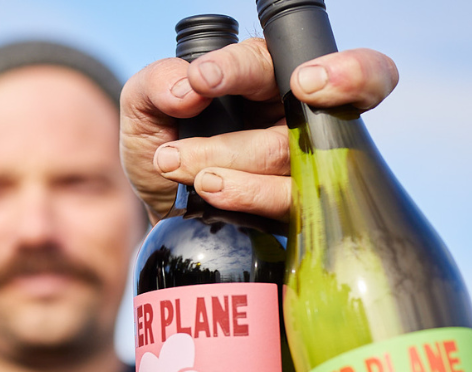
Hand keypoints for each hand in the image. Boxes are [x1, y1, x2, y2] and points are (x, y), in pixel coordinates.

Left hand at [120, 38, 398, 222]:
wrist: (164, 214)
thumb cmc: (166, 149)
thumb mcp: (143, 111)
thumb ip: (154, 84)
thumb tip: (185, 88)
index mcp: (266, 77)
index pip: (275, 58)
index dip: (243, 66)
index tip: (202, 79)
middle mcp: (298, 116)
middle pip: (324, 101)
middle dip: (328, 86)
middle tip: (291, 90)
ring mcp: (309, 164)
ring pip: (300, 155)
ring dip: (236, 159)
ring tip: (178, 163)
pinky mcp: (304, 207)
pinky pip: (298, 203)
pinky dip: (251, 195)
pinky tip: (210, 193)